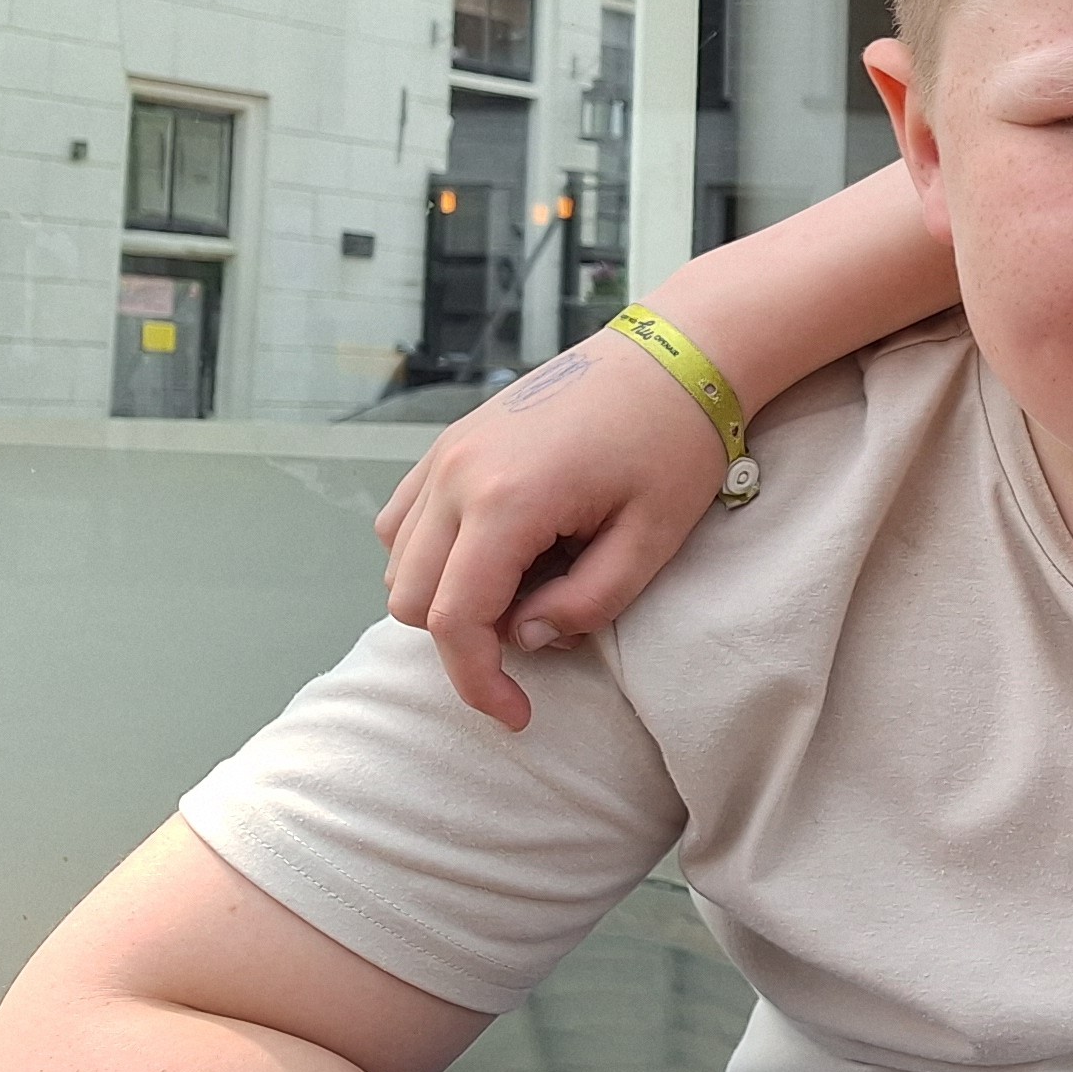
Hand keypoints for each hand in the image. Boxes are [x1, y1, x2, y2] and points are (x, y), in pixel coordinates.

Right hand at [374, 331, 724, 727]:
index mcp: (506, 500)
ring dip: (449, 596)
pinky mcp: (450, 444)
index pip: (454, 621)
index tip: (518, 715)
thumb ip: (587, 603)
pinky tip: (501, 553)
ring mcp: (445, 454)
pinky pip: (404, 521)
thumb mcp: (652, 538)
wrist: (672, 356)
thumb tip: (526, 637)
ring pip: (399, 563)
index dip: (478, 682)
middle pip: (412, 600)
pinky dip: (434, 555)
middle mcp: (457, 475)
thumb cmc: (673, 442)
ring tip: (533, 581)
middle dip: (467, 641)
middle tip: (544, 629)